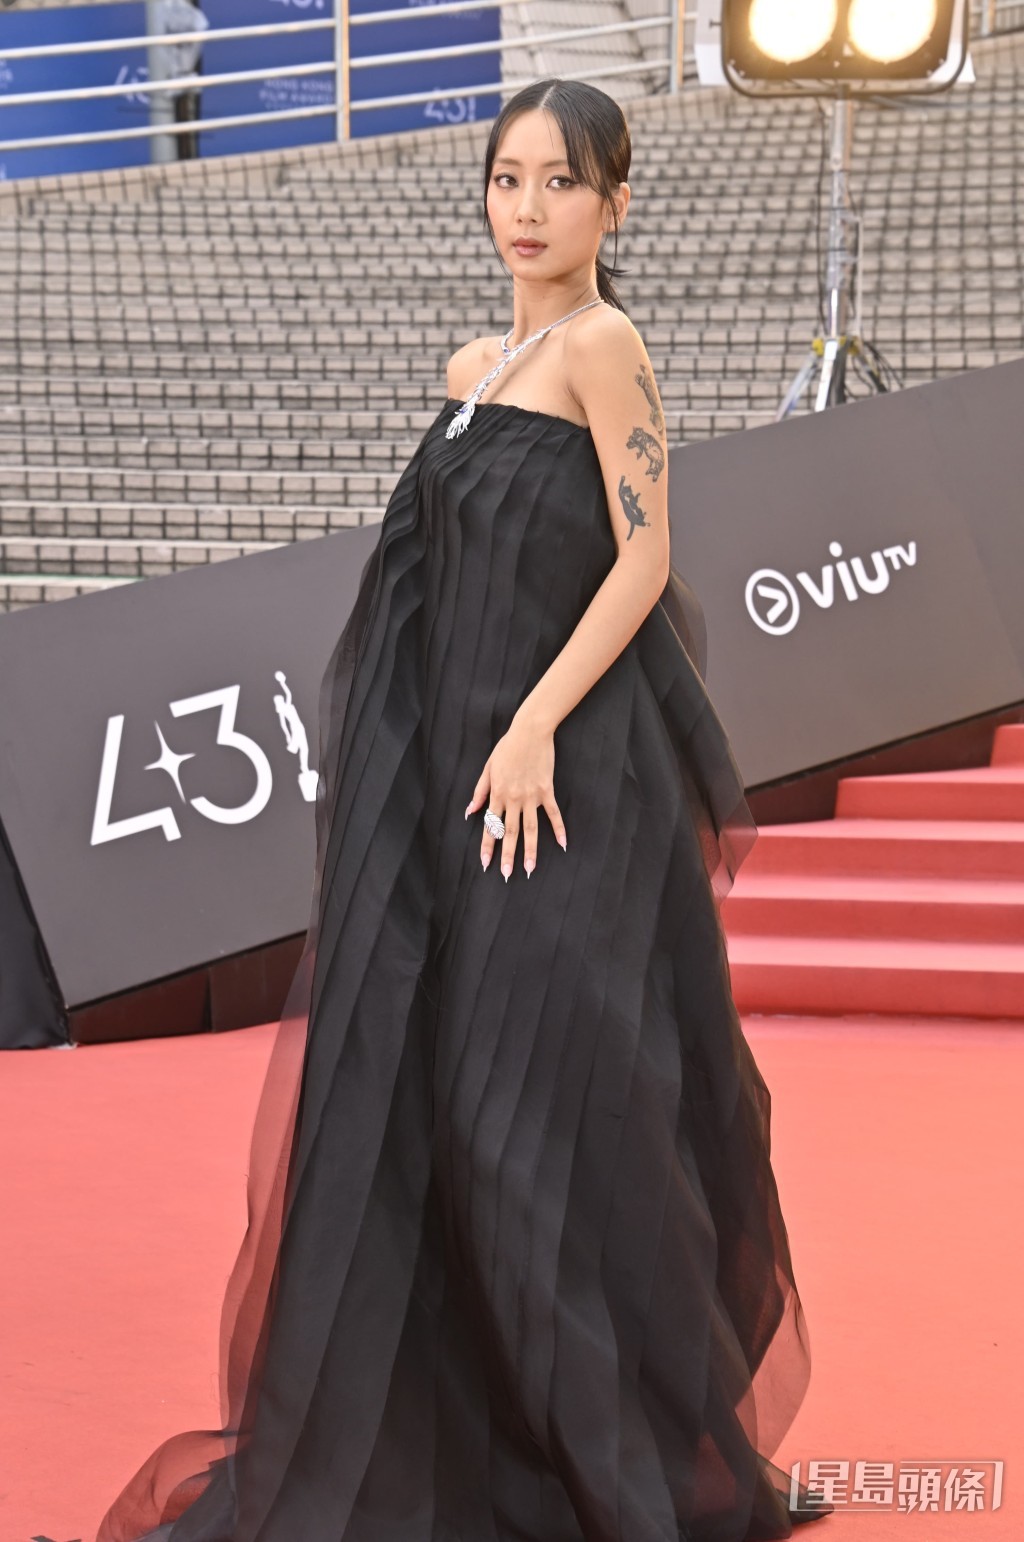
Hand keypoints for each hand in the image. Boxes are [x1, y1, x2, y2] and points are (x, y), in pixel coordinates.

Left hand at [464, 712, 566, 878]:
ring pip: (530, 828)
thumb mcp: (488, 768)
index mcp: (497, 794)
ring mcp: (531, 796)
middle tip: (507, 875)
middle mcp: (513, 799)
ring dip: (531, 850)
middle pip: (509, 832)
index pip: (490, 826)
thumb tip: (470, 812)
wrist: (530, 731)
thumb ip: (480, 791)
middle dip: (508, 855)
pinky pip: (553, 813)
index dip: (487, 846)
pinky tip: (563, 844)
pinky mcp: (546, 790)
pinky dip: (559, 828)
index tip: (486, 863)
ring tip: (530, 869)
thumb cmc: (507, 748)